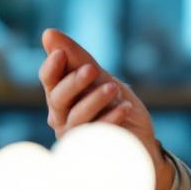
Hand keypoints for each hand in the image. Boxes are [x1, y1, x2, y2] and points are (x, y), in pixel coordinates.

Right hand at [38, 28, 172, 189]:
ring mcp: (76, 139)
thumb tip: (48, 33)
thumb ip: (77, 58)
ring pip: (76, 119)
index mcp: (62, 98)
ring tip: (114, 88)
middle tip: (92, 69)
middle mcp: (63, 119)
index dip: (52, 67)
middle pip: (58, 100)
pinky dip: (109, 120)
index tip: (61, 53)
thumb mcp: (102, 79)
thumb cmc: (118, 109)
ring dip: (94, 100)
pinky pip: (95, 137)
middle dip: (74, 82)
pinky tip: (123, 108)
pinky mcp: (92, 155)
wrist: (142, 145)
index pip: (49, 80)